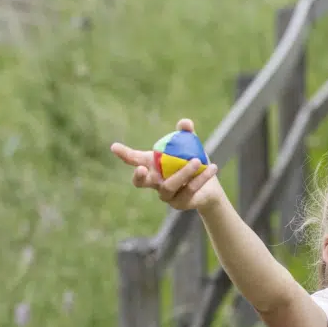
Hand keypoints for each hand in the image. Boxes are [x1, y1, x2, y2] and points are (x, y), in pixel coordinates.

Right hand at [109, 118, 224, 211]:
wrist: (210, 187)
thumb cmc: (194, 163)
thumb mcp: (192, 146)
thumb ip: (187, 134)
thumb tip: (185, 123)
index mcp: (152, 166)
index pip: (134, 159)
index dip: (124, 154)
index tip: (114, 147)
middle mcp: (155, 182)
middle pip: (140, 182)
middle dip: (138, 176)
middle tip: (141, 168)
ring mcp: (165, 195)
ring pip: (168, 186)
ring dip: (183, 173)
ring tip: (198, 161)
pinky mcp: (180, 203)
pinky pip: (188, 190)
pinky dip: (200, 178)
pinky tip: (212, 168)